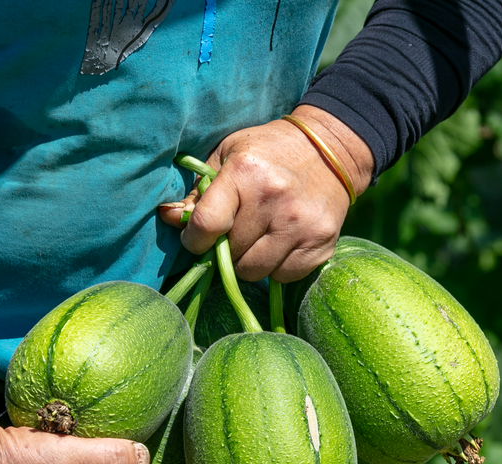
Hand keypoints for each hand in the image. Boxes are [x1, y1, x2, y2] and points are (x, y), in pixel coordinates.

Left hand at [158, 105, 373, 282]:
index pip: (207, 225)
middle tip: (232, 234)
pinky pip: (282, 276)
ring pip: (254, 272)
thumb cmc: (269, 151)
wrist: (332, 149)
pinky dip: (275, 267)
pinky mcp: (320, 244)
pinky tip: (279, 244)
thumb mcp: (228, 155)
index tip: (197, 239)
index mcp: (245, 173)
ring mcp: (300, 225)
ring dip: (247, 263)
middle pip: (230, 254)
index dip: (194, 240)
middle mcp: (274, 200)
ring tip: (255, 239)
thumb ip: (198, 191)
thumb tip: (169, 217)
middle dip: (224, 249)